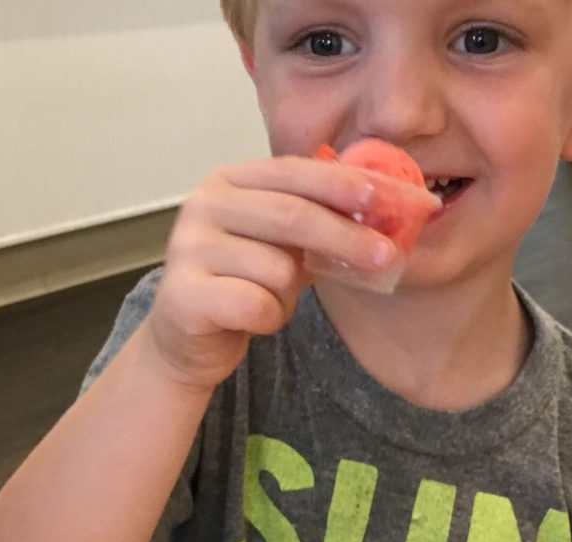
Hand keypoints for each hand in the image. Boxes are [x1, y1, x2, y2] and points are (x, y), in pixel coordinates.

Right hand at [142, 155, 400, 389]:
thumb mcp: (284, 249)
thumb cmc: (243, 285)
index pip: (292, 172)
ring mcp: (189, 248)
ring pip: (278, 270)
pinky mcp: (185, 293)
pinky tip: (253, 319)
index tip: (381, 198)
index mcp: (228, 182)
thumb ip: (319, 229)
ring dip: (290, 295)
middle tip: (386, 256)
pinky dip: (270, 318)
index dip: (339, 183)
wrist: (188, 339)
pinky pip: (258, 305)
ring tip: (270, 300)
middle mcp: (203, 205)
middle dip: (346, 237)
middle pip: (292, 215)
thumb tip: (384, 220)